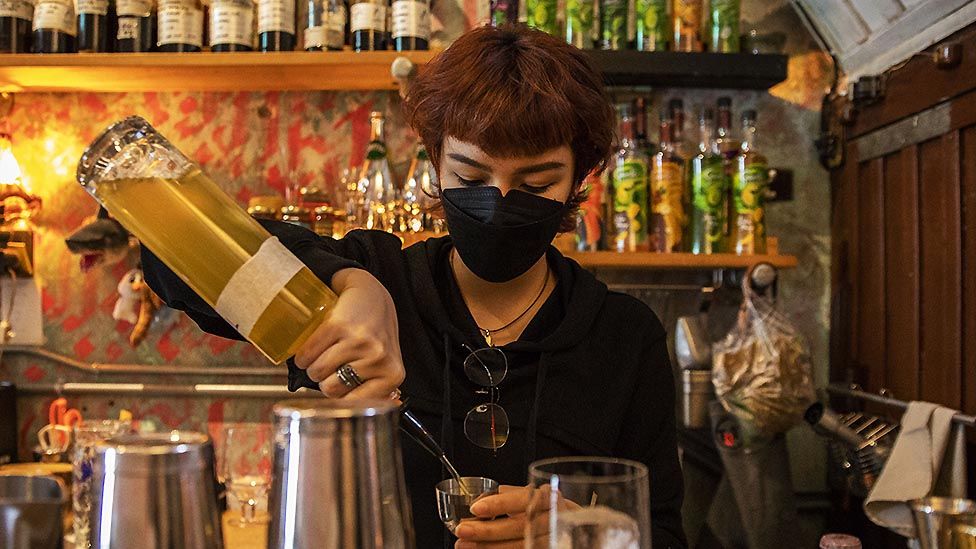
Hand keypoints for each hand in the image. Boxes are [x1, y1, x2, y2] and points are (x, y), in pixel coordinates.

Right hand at [294, 268, 404, 398]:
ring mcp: (359, 341)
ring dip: (310, 367)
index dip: (340, 397)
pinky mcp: (339, 325)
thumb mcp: (385, 365)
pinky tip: (307, 350)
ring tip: (319, 357)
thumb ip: (378, 391)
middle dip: (324, 380)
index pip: (354, 404)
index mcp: (392, 374)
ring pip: (317, 372)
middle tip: (329, 366)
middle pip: (331, 390)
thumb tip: (364, 418)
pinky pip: (308, 353)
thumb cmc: (376, 334)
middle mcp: (378, 359)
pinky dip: (302, 355)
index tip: (338, 388)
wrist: (371, 293)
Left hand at [454, 485, 581, 547]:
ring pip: (522, 545)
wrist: (584, 530)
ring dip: (490, 548)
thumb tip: (484, 499)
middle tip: (463, 530)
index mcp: (551, 497)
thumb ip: (514, 496)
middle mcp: (557, 518)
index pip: (524, 499)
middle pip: (520, 526)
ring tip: (465, 546)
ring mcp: (556, 539)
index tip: (476, 508)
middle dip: (488, 530)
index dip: (499, 504)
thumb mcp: (538, 497)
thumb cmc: (555, 511)